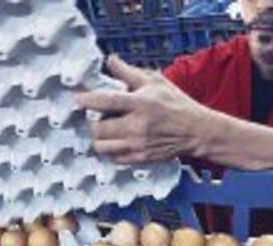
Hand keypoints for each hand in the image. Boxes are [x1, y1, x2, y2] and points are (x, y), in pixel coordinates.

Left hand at [74, 55, 206, 164]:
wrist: (195, 131)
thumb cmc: (175, 104)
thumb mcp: (155, 82)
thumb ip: (129, 72)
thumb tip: (110, 60)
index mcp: (141, 103)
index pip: (108, 101)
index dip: (88, 100)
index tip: (77, 99)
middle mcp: (138, 126)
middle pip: (99, 128)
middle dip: (92, 122)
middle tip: (95, 117)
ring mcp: (138, 145)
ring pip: (102, 146)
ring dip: (98, 138)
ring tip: (104, 130)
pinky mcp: (140, 159)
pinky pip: (113, 158)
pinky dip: (110, 150)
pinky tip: (115, 142)